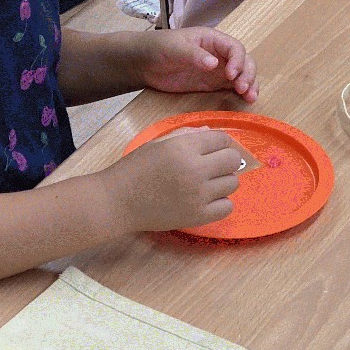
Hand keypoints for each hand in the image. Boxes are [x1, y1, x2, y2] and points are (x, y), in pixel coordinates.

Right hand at [105, 128, 242, 231]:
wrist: (117, 201)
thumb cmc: (135, 169)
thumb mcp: (157, 144)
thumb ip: (186, 135)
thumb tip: (211, 133)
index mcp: (183, 148)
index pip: (222, 139)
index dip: (219, 143)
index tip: (211, 150)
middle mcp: (194, 169)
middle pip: (233, 160)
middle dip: (225, 160)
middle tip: (211, 166)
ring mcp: (198, 195)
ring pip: (233, 183)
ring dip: (222, 182)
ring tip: (205, 184)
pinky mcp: (198, 216)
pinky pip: (227, 207)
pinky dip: (220, 203)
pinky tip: (205, 200)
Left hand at [136, 27, 257, 101]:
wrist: (143, 63)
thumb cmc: (158, 48)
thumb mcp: (174, 48)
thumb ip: (194, 55)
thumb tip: (215, 64)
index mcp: (213, 40)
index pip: (235, 48)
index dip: (238, 61)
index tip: (231, 75)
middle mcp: (220, 54)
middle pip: (244, 61)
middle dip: (248, 74)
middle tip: (243, 89)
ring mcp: (217, 70)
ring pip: (243, 75)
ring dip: (250, 84)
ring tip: (250, 97)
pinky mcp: (213, 84)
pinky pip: (233, 87)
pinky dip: (242, 93)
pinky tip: (246, 100)